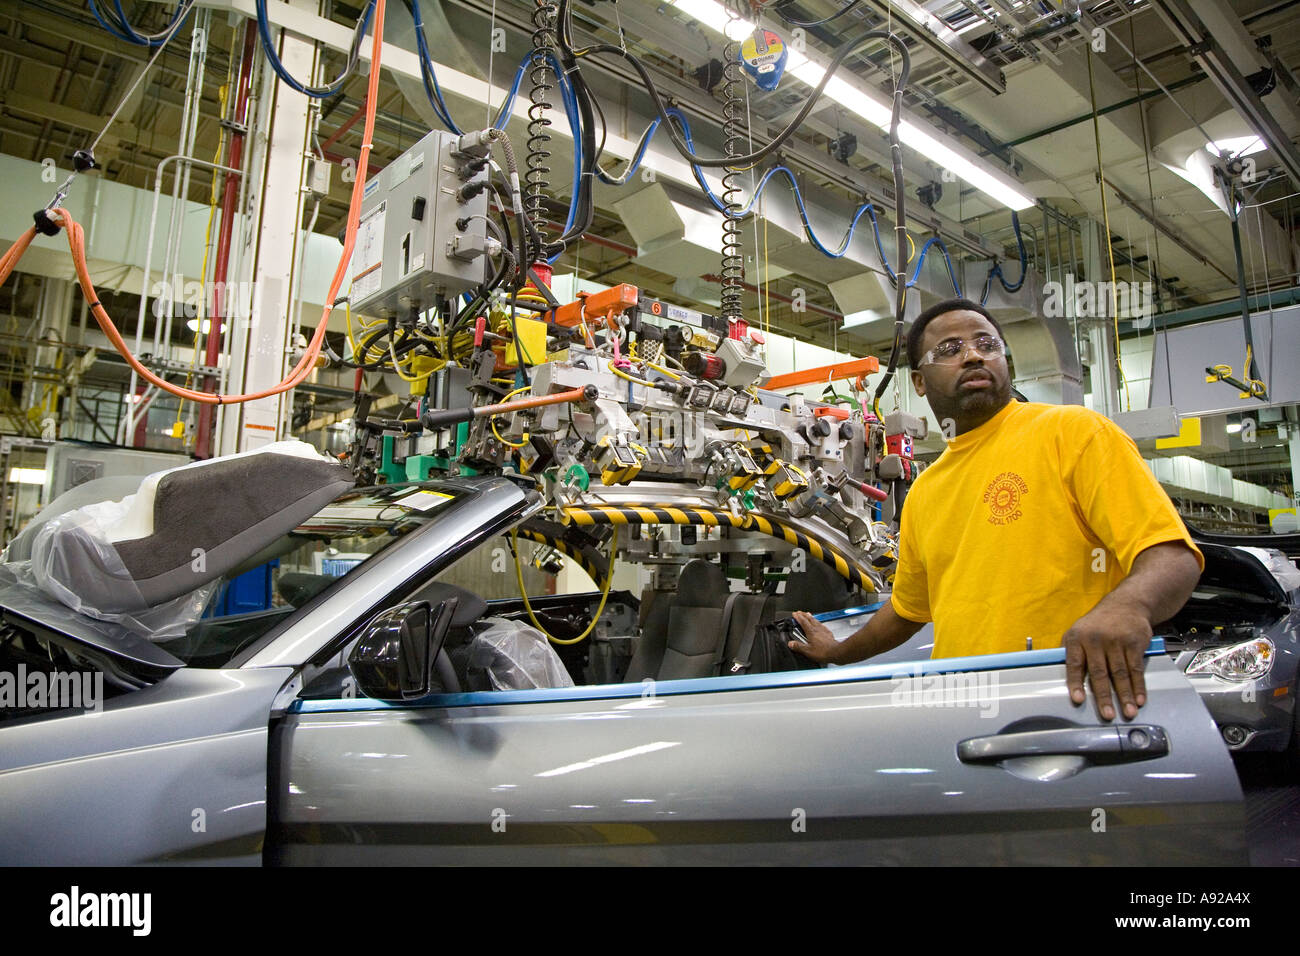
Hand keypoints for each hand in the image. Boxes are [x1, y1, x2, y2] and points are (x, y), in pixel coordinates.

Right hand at [790, 612, 841, 664]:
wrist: (836, 652)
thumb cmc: (823, 652)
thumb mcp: (808, 651)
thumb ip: (798, 647)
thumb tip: (791, 644)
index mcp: (811, 632)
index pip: (803, 622)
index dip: (798, 617)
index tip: (795, 614)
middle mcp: (817, 629)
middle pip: (809, 619)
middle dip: (804, 615)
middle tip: (800, 612)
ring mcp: (823, 630)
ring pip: (816, 621)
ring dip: (811, 617)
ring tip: (808, 614)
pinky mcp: (828, 633)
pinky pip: (822, 625)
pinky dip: (818, 622)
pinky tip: (819, 623)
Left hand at [1063, 600, 1150, 720]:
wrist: (1126, 604)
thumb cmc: (1099, 623)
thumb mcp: (1078, 631)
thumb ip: (1072, 654)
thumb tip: (1066, 679)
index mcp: (1077, 638)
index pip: (1074, 664)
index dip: (1076, 683)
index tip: (1078, 699)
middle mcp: (1095, 639)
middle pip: (1099, 673)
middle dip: (1104, 697)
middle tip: (1107, 714)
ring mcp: (1116, 641)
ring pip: (1120, 674)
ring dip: (1125, 696)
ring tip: (1127, 712)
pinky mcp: (1134, 643)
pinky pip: (1136, 668)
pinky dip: (1138, 686)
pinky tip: (1140, 698)